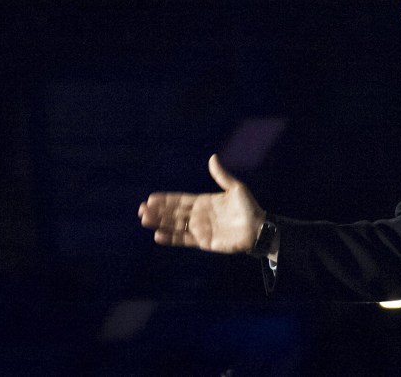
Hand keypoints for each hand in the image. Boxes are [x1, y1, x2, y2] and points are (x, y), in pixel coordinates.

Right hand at [138, 154, 264, 252]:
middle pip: (174, 212)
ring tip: (145, 220)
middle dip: (158, 211)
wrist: (259, 229)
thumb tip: (212, 157)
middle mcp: (199, 215)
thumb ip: (222, 176)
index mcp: (204, 201)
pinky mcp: (203, 242)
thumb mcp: (236, 188)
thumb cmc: (249, 208)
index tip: (151, 197)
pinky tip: (158, 235)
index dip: (166, 199)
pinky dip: (171, 238)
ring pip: (175, 225)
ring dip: (160, 222)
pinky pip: (184, 240)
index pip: (181, 199)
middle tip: (141, 209)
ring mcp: (200, 229)